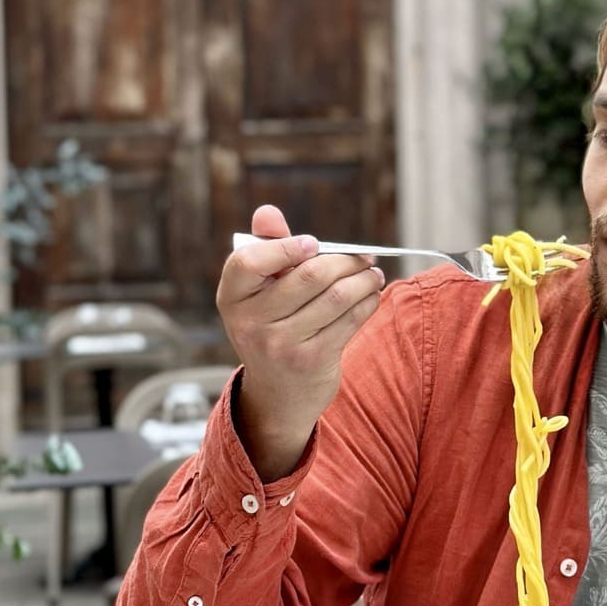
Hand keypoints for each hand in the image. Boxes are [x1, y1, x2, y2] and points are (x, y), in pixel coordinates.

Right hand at [217, 205, 384, 479]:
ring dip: (364, 280)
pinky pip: (350, 320)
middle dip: (345, 261)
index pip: (249, 262)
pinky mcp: (313, 361)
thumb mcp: (259, 293)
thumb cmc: (271, 327)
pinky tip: (372, 296)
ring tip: (374, 274)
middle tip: (365, 257)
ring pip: (337, 297)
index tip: (314, 243)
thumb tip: (267, 211)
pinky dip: (368, 303)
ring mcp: (282, 344)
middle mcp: (252, 322)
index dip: (285, 246)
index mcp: (232, 297)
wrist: (278, 394)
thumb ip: (266, 248)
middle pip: (309, 275)